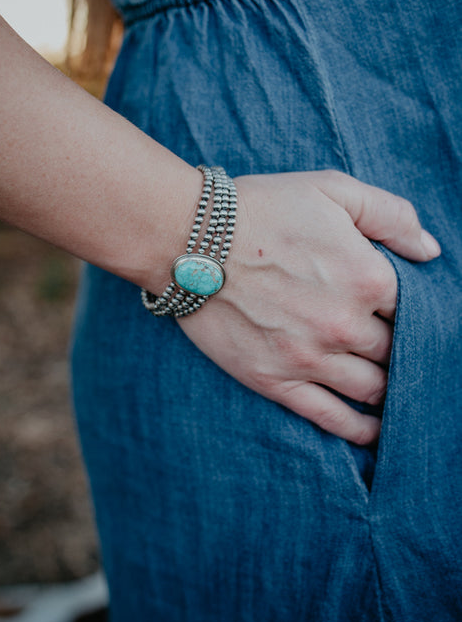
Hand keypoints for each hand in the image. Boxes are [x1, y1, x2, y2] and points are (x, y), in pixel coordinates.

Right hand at [178, 170, 440, 443]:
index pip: (414, 309)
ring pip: (372, 389)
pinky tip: (373, 432)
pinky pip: (330, 416)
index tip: (404, 312)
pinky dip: (358, 429)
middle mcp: (345, 324)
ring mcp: (309, 357)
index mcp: (367, 276)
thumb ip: (392, 216)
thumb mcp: (332, 189)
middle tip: (399, 351)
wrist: (189, 238)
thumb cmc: (262, 208)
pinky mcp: (275, 380)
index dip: (414, 311)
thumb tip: (432, 252)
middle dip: (402, 350)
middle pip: (395, 351)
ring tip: (395, 391)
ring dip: (389, 391)